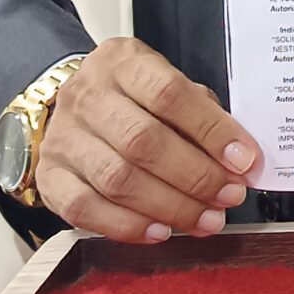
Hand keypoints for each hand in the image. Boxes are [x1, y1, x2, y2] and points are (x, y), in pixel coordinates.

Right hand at [34, 38, 259, 242]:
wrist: (74, 109)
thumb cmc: (132, 100)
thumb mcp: (169, 86)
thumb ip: (202, 115)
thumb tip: (239, 160)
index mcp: (122, 63)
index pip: (168, 94)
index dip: (211, 130)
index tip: (243, 159)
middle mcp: (87, 96)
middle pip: (142, 141)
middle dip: (195, 176)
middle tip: (228, 196)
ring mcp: (64, 138)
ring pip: (117, 179)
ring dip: (171, 206)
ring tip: (206, 219)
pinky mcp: (50, 177)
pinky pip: (86, 209)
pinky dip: (128, 226)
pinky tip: (160, 231)